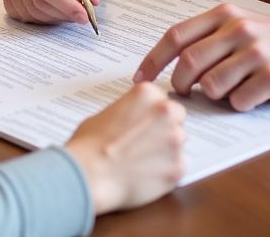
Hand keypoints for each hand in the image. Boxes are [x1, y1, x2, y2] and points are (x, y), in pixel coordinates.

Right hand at [3, 0, 105, 24]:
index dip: (67, 7)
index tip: (84, 16)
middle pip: (40, 2)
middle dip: (62, 14)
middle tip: (79, 14)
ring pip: (30, 11)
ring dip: (52, 17)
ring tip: (66, 7)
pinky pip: (20, 12)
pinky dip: (38, 17)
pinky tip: (51, 8)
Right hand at [65, 82, 185, 213]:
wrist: (90, 172)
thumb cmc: (90, 144)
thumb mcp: (107, 113)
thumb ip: (130, 112)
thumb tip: (134, 120)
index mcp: (147, 93)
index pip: (163, 100)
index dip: (154, 115)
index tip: (147, 124)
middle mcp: (166, 112)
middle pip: (177, 118)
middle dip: (167, 129)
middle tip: (148, 143)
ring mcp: (175, 140)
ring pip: (179, 144)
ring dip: (167, 151)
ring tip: (143, 162)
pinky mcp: (178, 167)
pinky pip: (179, 168)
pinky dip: (167, 173)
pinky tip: (147, 175)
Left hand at [134, 4, 269, 110]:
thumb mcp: (239, 24)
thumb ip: (208, 38)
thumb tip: (171, 65)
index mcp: (223, 15)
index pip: (177, 35)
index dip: (154, 59)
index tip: (141, 79)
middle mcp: (238, 30)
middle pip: (189, 62)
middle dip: (180, 84)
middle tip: (183, 93)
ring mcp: (256, 53)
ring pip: (212, 85)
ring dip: (212, 96)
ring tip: (224, 91)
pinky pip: (239, 100)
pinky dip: (237, 104)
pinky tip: (248, 97)